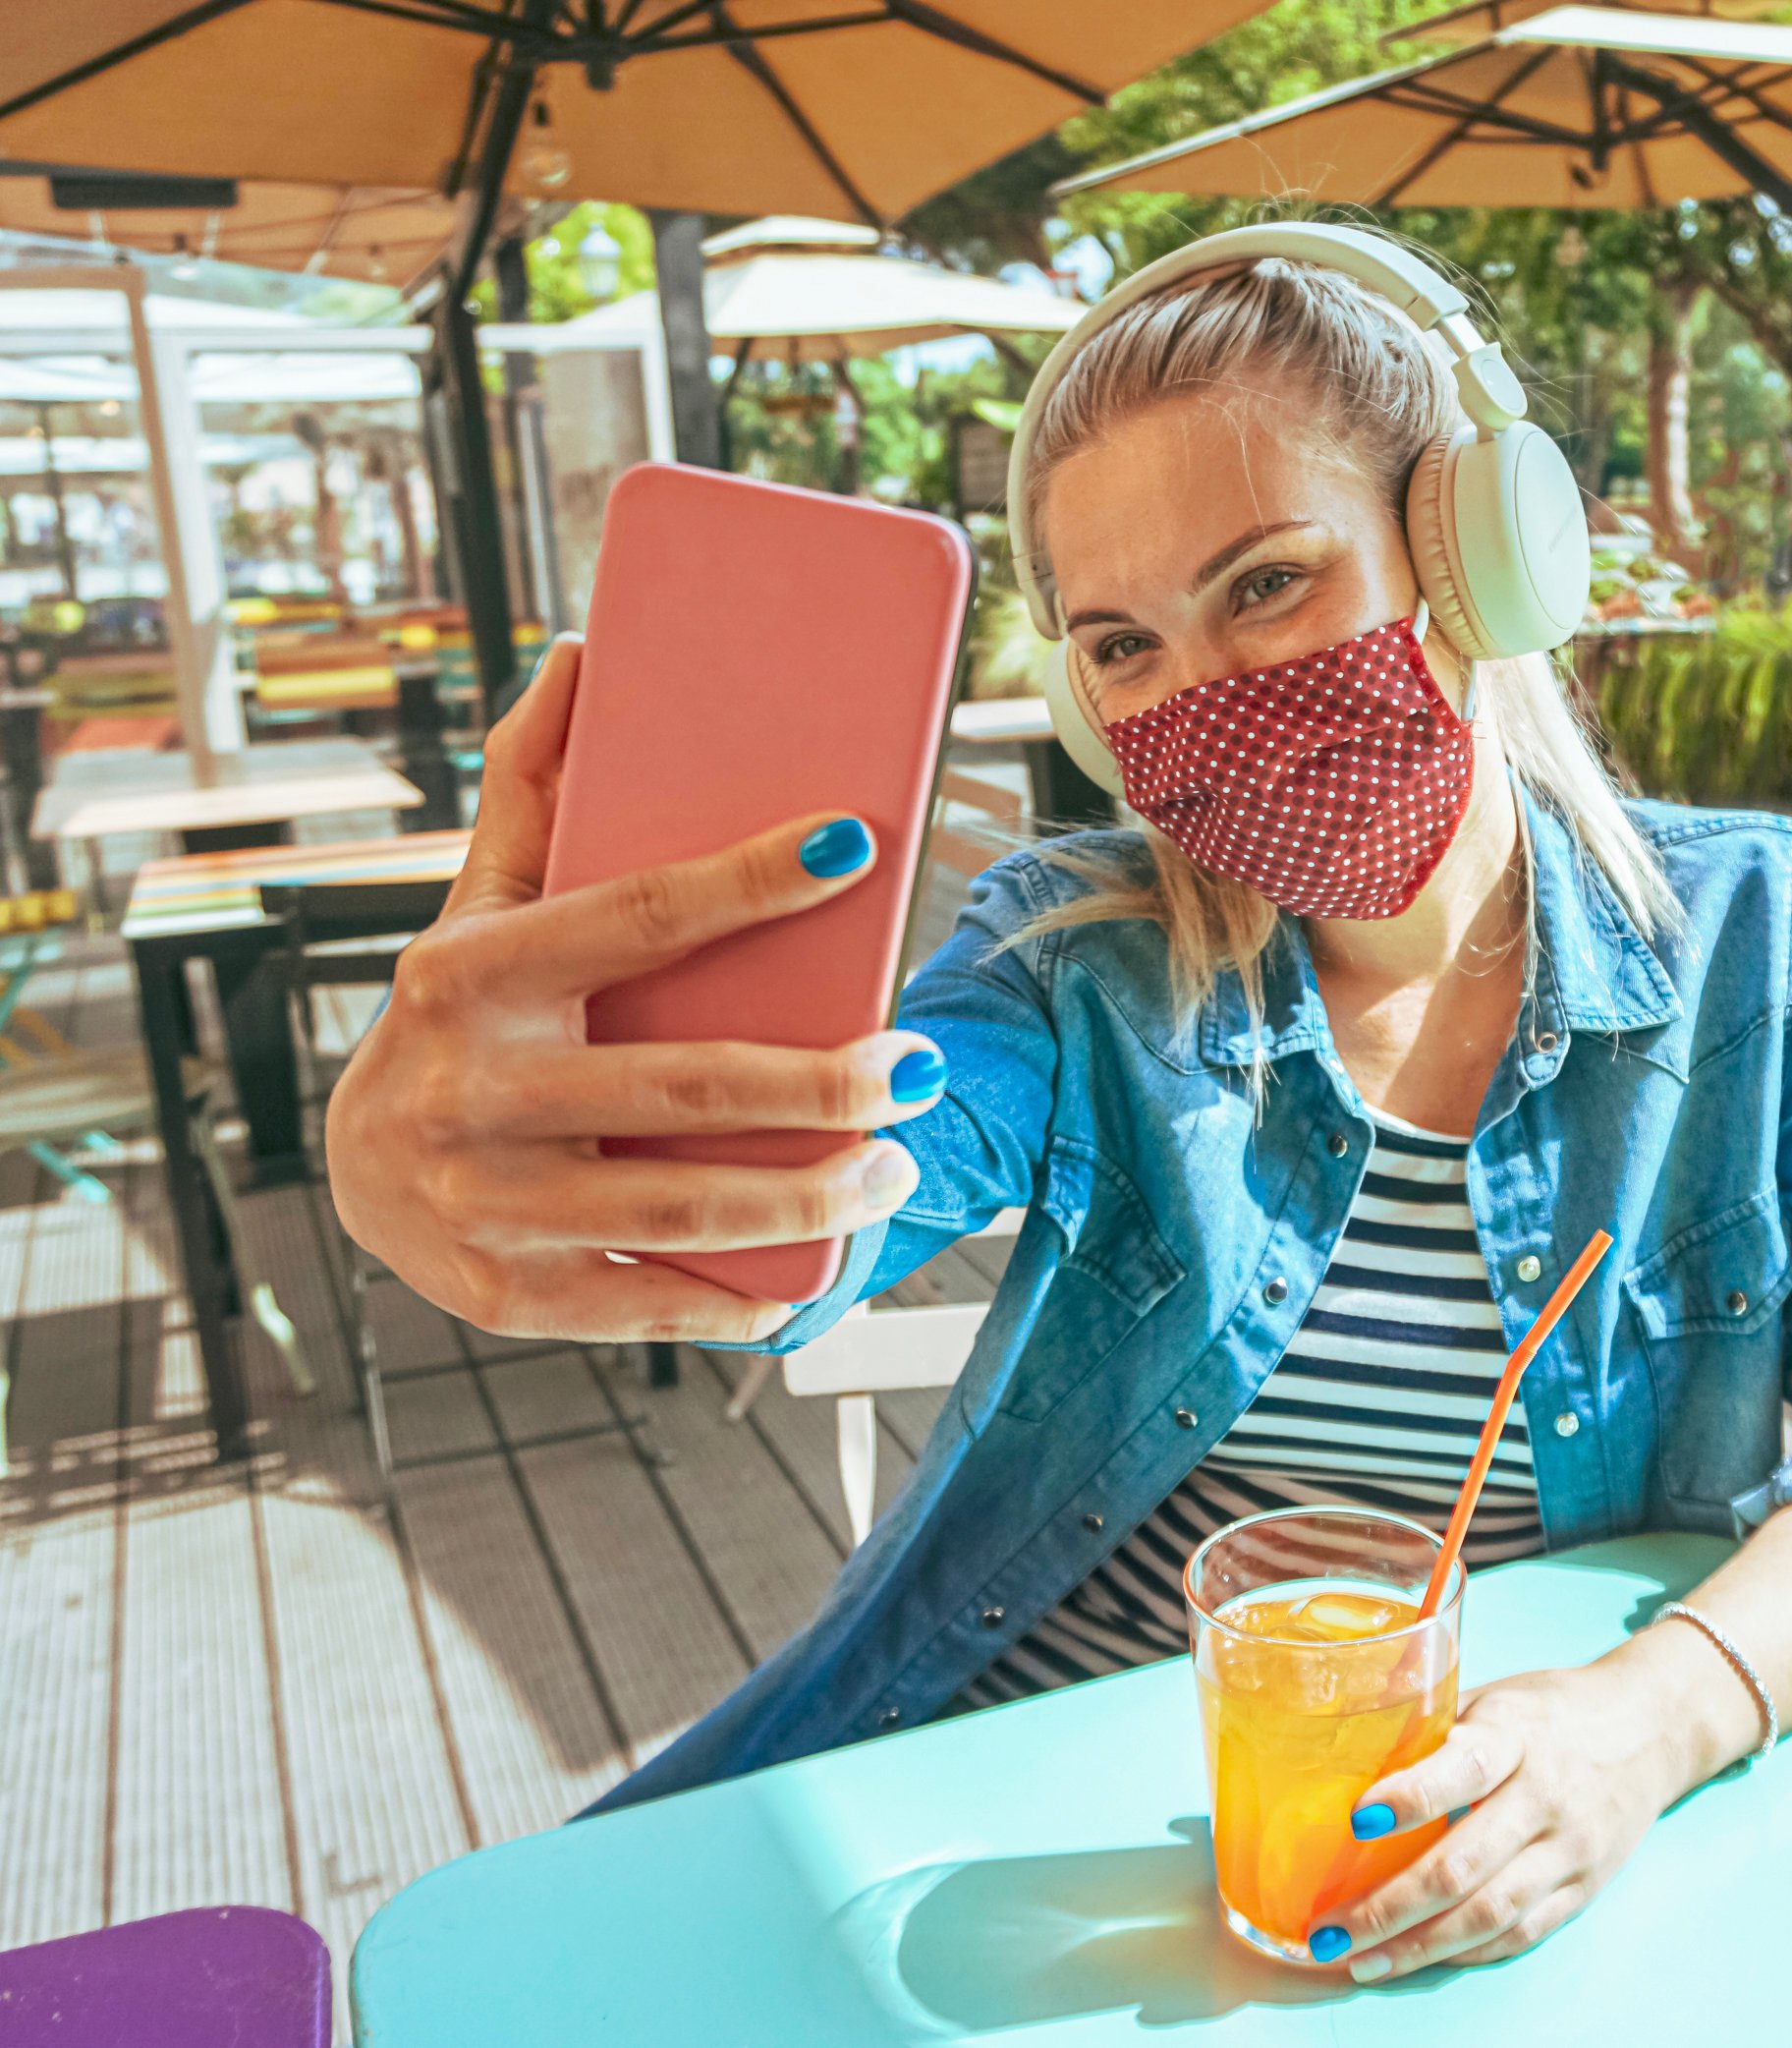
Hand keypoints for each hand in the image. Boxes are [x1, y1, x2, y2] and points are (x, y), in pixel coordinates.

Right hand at [326, 634, 945, 1343]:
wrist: (350, 1172)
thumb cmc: (457, 1016)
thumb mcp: (480, 905)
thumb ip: (535, 791)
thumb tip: (583, 655)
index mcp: (466, 976)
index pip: (632, 914)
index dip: (749, 879)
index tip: (854, 843)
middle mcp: (467, 1091)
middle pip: (687, 1084)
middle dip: (826, 1082)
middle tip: (916, 1068)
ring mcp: (484, 1202)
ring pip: (686, 1203)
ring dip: (816, 1194)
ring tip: (896, 1165)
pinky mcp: (506, 1292)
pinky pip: (648, 1300)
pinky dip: (741, 1296)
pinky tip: (813, 1275)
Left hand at [1311, 1631, 1757, 1982]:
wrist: (1653, 1729)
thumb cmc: (1555, 1710)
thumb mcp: (1496, 1696)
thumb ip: (1434, 1731)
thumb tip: (1346, 1764)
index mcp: (1517, 1735)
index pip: (1462, 1768)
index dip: (1410, 1797)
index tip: (1358, 1820)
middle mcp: (1547, 1796)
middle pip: (1463, 1865)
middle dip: (1389, 1906)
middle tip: (1331, 1930)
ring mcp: (1571, 1848)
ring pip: (1488, 1914)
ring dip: (1418, 1948)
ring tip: (1362, 1962)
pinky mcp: (1584, 1887)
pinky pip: (1520, 1933)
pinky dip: (1465, 1953)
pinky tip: (1420, 1958)